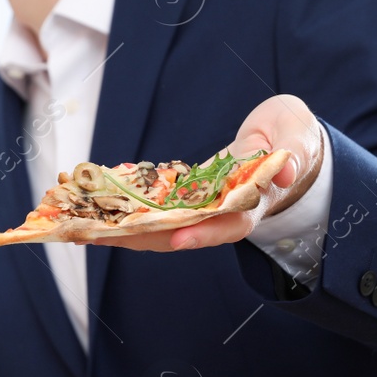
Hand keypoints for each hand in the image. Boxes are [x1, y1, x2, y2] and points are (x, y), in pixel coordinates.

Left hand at [94, 94, 324, 252]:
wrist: (283, 141)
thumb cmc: (293, 139)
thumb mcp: (298, 139)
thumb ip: (293, 152)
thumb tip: (285, 170)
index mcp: (252, 205)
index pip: (228, 226)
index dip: (204, 234)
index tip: (176, 237)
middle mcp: (220, 215)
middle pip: (177, 235)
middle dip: (136, 237)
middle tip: (95, 235)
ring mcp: (199, 209)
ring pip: (156, 227)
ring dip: (119, 230)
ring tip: (78, 226)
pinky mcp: (182, 199)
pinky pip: (149, 209)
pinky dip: (121, 210)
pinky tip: (89, 207)